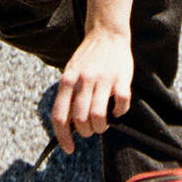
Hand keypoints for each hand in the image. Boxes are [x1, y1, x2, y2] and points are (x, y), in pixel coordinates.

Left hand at [51, 29, 132, 153]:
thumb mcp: (70, 73)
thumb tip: (67, 126)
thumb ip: (68, 95)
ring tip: (103, 123)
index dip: (63, 137)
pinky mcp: (121, 79)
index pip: (60, 116)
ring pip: (99, 117)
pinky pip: (121, 105)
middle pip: (80, 120)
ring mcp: (103, 80)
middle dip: (86, 132)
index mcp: (68, 80)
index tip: (68, 148)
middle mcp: (83, 81)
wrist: (106, 33)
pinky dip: (119, 113)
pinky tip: (117, 110)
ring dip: (101, 127)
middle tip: (90, 129)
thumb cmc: (87, 58)